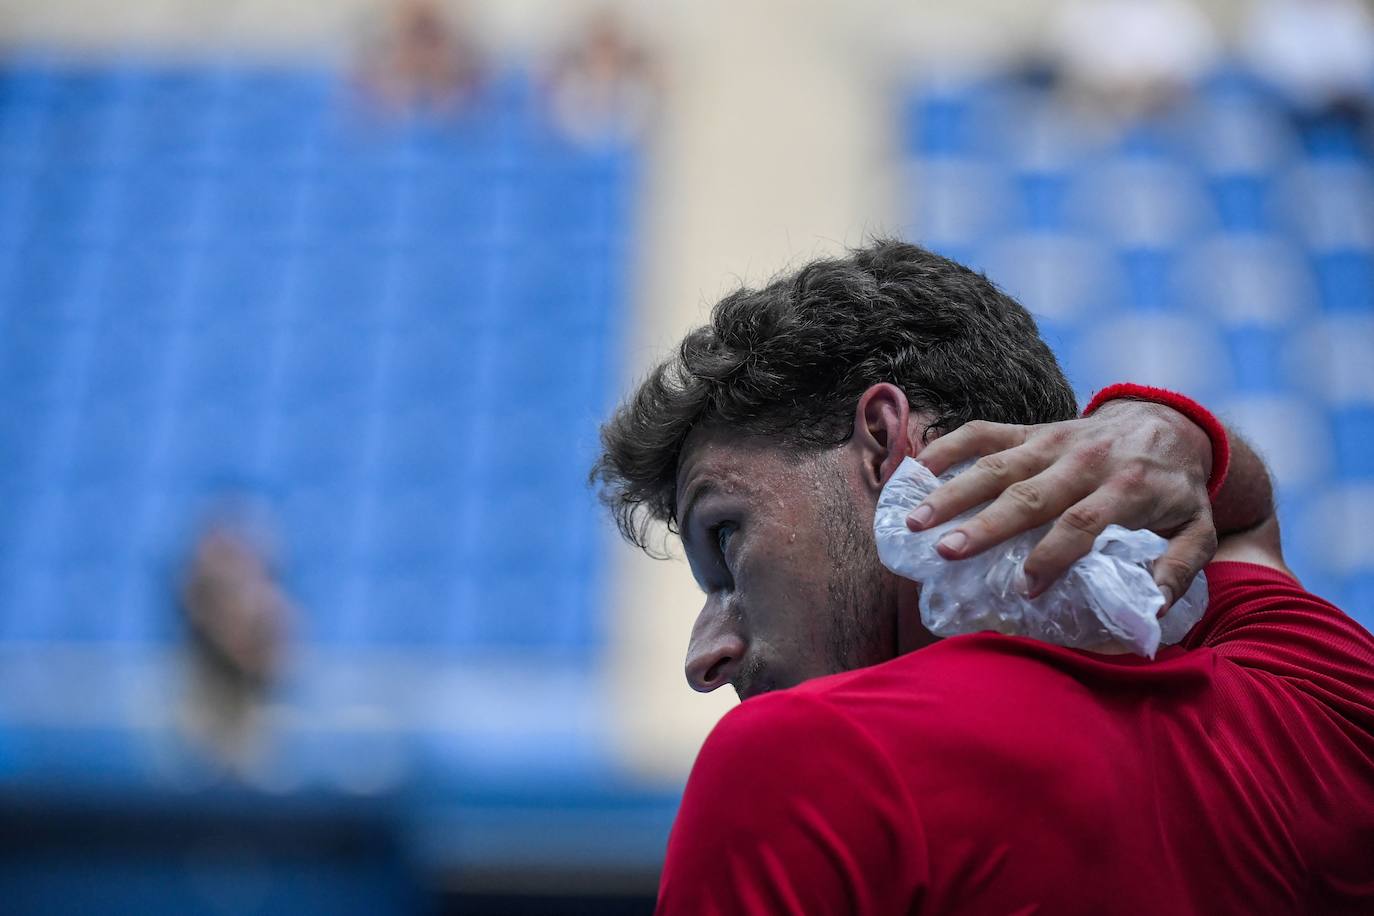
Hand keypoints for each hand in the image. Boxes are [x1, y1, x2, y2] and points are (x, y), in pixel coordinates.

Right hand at [907, 400, 1217, 609]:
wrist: (1171, 423)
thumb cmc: (1176, 489)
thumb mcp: (1198, 530)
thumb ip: (1179, 568)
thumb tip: (1151, 608)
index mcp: (1127, 487)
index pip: (1084, 522)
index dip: (1054, 555)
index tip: (1026, 589)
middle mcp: (1084, 459)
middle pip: (1030, 494)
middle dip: (986, 524)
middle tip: (946, 551)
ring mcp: (1052, 441)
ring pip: (997, 464)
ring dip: (953, 491)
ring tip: (915, 520)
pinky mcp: (1031, 430)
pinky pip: (984, 432)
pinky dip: (946, 447)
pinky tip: (912, 471)